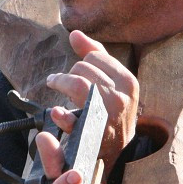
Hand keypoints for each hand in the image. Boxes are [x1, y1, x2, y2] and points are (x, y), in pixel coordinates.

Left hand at [46, 30, 138, 173]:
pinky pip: (73, 119)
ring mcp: (107, 116)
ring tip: (53, 84)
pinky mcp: (93, 134)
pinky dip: (62, 116)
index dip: (81, 60)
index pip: (96, 56)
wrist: (117, 150)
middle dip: (68, 73)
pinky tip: (57, 113)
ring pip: (77, 84)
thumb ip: (96, 55)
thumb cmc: (113, 111)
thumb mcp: (113, 82)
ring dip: (60, 82)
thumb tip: (74, 33)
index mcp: (129, 82)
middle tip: (58, 81)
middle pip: (83, 69)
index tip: (72, 70)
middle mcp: (121, 97)